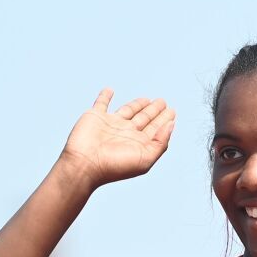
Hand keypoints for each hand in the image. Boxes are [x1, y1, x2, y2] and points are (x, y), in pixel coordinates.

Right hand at [59, 90, 175, 186]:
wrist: (85, 164)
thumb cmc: (114, 166)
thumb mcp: (145, 158)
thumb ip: (160, 142)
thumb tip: (171, 125)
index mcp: (137, 143)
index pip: (154, 129)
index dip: (164, 120)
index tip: (172, 111)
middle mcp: (125, 133)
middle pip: (144, 118)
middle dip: (154, 110)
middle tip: (162, 101)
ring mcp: (110, 124)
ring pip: (127, 110)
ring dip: (137, 104)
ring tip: (147, 99)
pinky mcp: (96, 116)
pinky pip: (101, 102)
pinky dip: (104, 96)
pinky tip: (110, 90)